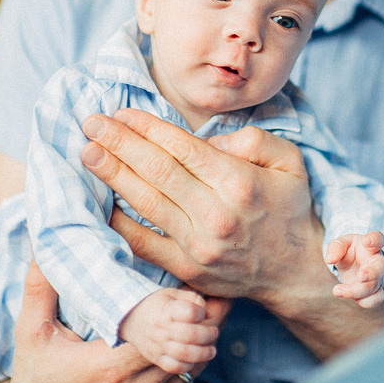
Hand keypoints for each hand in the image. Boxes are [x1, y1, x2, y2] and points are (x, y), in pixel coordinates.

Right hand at [0, 262, 229, 382]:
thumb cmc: (34, 381)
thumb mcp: (31, 334)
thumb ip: (40, 289)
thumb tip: (45, 245)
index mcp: (107, 367)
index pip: (162, 335)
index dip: (182, 312)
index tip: (193, 290)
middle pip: (185, 352)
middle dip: (200, 324)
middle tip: (211, 295)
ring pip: (190, 370)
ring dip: (199, 343)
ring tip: (209, 315)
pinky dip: (190, 363)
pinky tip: (190, 341)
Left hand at [80, 111, 327, 308]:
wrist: (296, 270)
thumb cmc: (290, 207)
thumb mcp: (289, 160)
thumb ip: (251, 139)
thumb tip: (206, 139)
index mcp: (240, 182)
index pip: (181, 146)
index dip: (146, 127)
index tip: (121, 112)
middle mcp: (216, 214)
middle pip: (156, 170)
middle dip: (119, 142)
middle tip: (90, 123)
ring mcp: (199, 245)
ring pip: (145, 202)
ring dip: (112, 174)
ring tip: (88, 152)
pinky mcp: (186, 269)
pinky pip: (142, 243)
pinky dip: (117, 222)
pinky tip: (99, 201)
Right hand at [119, 288, 221, 374]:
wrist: (130, 318)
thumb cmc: (157, 304)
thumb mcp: (173, 293)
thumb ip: (194, 299)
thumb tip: (210, 314)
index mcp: (167, 309)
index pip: (190, 312)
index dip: (201, 313)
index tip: (202, 314)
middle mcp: (162, 328)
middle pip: (190, 335)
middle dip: (209, 335)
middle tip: (214, 333)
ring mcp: (158, 345)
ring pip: (184, 353)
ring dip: (203, 353)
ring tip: (211, 350)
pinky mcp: (156, 358)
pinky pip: (174, 367)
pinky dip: (188, 365)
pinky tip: (195, 359)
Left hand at [325, 231, 383, 307]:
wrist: (355, 263)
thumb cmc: (350, 251)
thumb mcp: (341, 244)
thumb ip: (336, 248)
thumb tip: (329, 260)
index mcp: (371, 246)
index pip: (377, 239)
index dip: (374, 239)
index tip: (366, 241)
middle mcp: (377, 262)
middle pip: (381, 266)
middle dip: (372, 273)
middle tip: (361, 277)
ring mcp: (377, 278)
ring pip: (374, 287)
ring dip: (358, 291)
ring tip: (337, 290)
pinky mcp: (373, 291)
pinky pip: (375, 299)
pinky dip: (363, 301)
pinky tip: (345, 295)